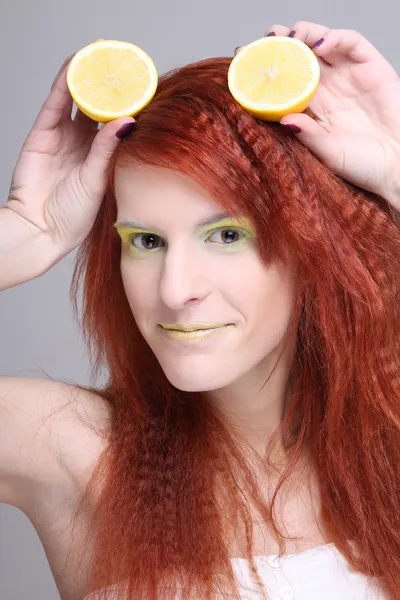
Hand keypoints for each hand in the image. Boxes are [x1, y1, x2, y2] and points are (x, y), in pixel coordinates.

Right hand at [5, 50, 134, 254]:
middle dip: (109, 86)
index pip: (117, 122)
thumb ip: (108, 149)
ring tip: (100, 55)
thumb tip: (128, 121)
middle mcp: (83, 143)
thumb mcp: (99, 179)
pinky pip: (55, 103)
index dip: (128, 104)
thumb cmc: (74, 216)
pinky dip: (64, 83)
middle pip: (97, 106)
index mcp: (102, 156)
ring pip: (76, 99)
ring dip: (87, 78)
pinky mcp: (43, 134)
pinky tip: (75, 66)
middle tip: (123, 64)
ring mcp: (63, 136)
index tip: (144, 87)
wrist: (42, 230)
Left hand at [253, 22, 399, 212]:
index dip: (262, 65)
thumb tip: (283, 120)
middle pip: (297, 53)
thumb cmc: (362, 164)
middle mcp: (326, 85)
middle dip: (278, 42)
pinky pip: (351, 41)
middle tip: (262, 42)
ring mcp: (348, 73)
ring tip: (289, 38)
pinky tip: (319, 46)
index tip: (240, 59)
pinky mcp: (371, 65)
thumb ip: (308, 135)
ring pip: (320, 40)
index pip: (281, 77)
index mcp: (310, 104)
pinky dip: (335, 37)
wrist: (396, 166)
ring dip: (303, 33)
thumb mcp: (328, 152)